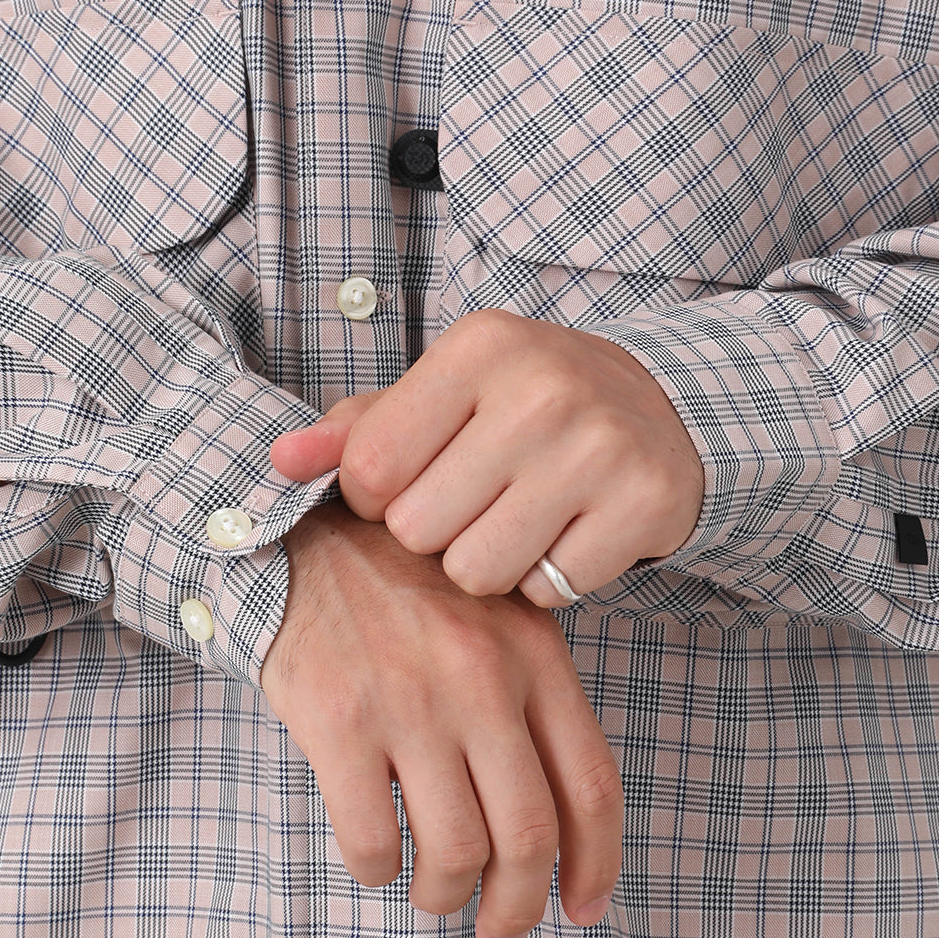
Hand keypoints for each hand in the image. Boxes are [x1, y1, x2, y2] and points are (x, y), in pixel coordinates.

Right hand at [261, 499, 622, 937]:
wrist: (303, 532)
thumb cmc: (406, 581)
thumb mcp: (496, 611)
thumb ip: (534, 694)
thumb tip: (561, 819)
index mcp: (535, 655)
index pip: (592, 787)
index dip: (596, 866)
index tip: (582, 910)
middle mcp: (481, 680)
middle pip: (528, 836)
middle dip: (518, 906)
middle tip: (500, 932)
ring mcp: (409, 701)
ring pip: (454, 851)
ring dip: (445, 896)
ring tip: (432, 893)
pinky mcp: (338, 722)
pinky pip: (371, 840)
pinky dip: (378, 871)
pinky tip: (375, 858)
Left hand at [271, 308, 703, 606]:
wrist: (662, 410)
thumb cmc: (525, 405)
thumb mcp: (445, 394)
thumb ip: (357, 428)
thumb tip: (277, 461)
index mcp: (478, 346)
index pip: (371, 468)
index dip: (378, 497)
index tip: (416, 481)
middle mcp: (541, 389)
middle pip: (419, 530)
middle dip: (437, 533)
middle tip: (478, 501)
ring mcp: (599, 447)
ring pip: (478, 572)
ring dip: (489, 564)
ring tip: (518, 520)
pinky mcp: (643, 503)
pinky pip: (548, 591)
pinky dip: (548, 579)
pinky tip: (566, 534)